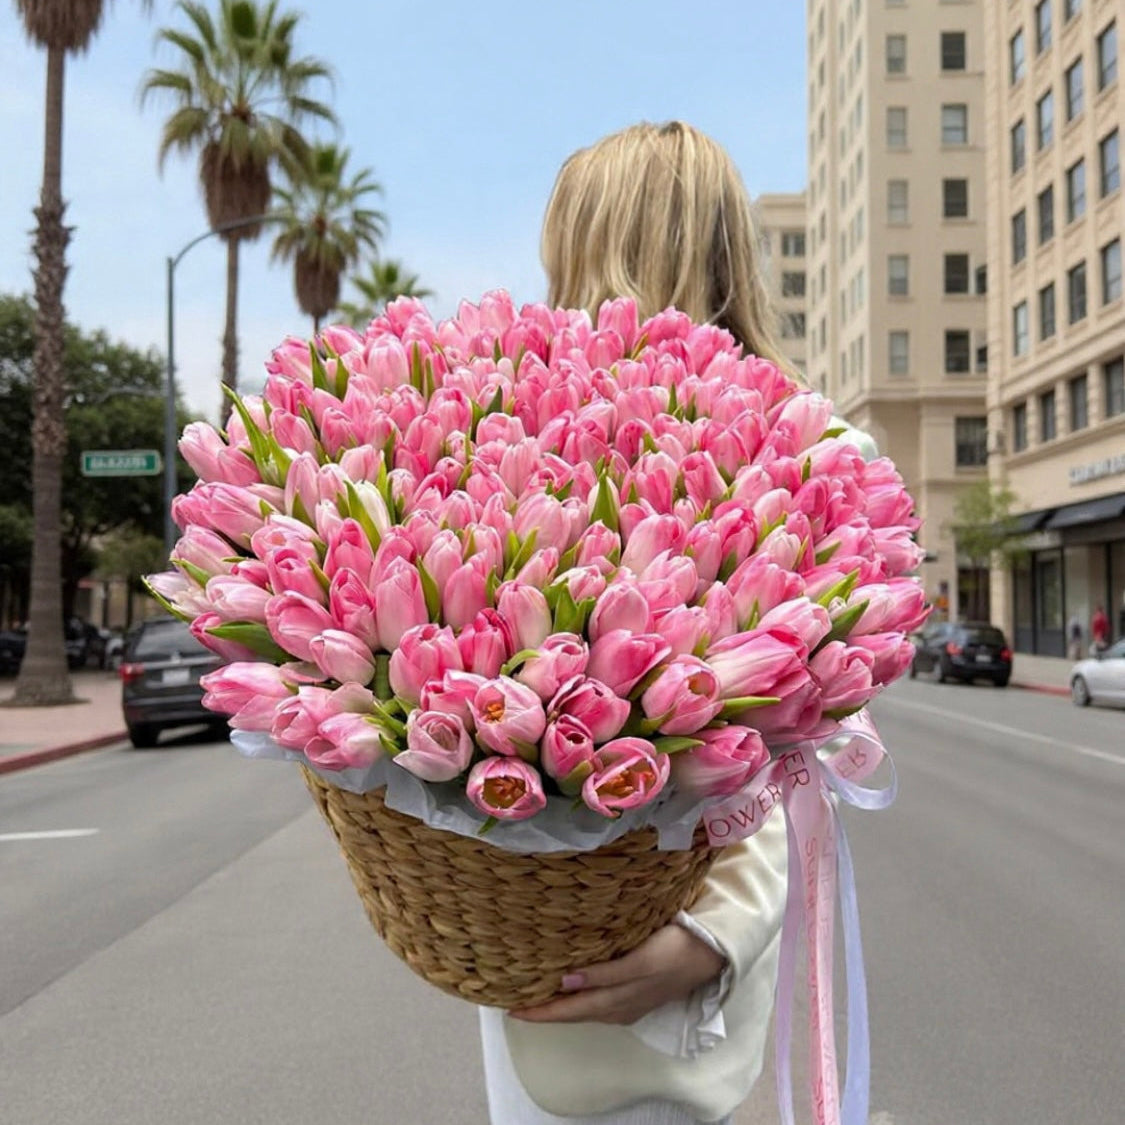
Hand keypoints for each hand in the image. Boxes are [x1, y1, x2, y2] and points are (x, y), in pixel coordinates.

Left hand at [508, 923, 725, 1025]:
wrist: (710, 954)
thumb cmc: (674, 950)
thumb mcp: (640, 960)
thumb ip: (604, 973)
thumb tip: (565, 981)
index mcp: (617, 1000)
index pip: (569, 1010)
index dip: (541, 1011)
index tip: (512, 1009)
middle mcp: (619, 1007)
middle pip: (574, 1012)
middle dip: (546, 1010)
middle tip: (516, 1002)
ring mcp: (629, 1002)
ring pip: (586, 1008)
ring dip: (562, 1005)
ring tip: (538, 994)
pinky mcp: (637, 992)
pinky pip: (600, 1000)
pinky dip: (581, 997)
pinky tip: (573, 985)